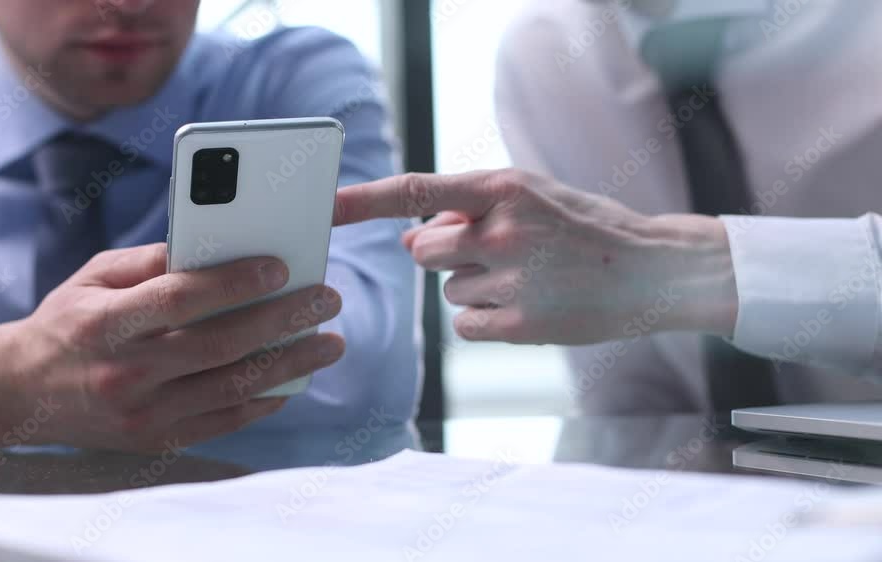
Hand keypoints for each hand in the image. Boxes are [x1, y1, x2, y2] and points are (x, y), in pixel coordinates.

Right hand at [0, 243, 344, 450]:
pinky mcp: (156, 440)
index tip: (280, 266)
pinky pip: (223, 421)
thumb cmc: (68, 322)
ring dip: (289, 364)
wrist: (21, 393)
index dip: (233, 283)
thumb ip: (154, 262)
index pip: (179, 299)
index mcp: (106, 322)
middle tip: (326, 301)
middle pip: (219, 345)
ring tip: (329, 343)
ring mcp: (143, 413)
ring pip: (231, 387)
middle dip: (281, 320)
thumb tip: (219, 243)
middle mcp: (126, 371)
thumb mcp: (95, 277)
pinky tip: (292, 380)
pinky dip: (262, 400)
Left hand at [334, 169, 737, 343]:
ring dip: (475, 287)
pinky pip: (465, 325)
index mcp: (505, 187)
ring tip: (529, 278)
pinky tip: (528, 307)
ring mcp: (513, 279)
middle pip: (424, 250)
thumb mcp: (532, 198)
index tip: (326, 205)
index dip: (364, 199)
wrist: (654, 270)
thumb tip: (407, 239)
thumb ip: (468, 211)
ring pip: (449, 291)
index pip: (416, 191)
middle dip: (444, 254)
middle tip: (493, 252)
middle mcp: (504, 230)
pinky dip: (486, 319)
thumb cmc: (586, 229)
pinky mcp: (521, 324)